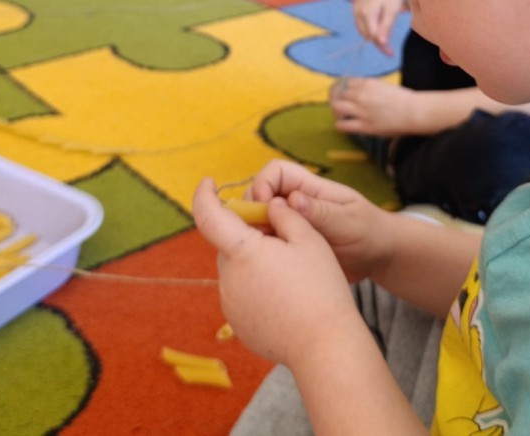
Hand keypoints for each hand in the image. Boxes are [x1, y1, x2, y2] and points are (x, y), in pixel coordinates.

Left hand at [193, 177, 358, 365]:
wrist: (325, 347)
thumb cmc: (321, 288)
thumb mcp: (309, 239)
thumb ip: (284, 215)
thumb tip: (269, 205)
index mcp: (242, 252)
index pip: (208, 215)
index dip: (204, 195)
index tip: (209, 182)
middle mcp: (228, 278)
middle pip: (228, 245)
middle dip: (247, 236)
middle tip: (281, 239)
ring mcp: (230, 305)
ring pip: (236, 270)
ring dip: (253, 264)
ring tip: (290, 275)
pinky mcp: (238, 324)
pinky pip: (242, 295)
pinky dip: (256, 289)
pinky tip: (285, 298)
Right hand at [244, 160, 391, 282]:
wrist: (380, 258)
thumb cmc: (370, 232)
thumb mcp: (350, 222)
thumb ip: (322, 212)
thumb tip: (292, 200)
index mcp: (310, 188)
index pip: (276, 171)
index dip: (263, 184)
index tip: (264, 208)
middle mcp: (295, 202)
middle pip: (260, 194)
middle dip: (252, 210)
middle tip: (258, 235)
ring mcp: (291, 223)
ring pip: (258, 219)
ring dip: (253, 231)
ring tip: (259, 251)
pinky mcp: (289, 244)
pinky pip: (266, 241)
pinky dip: (260, 248)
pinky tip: (264, 263)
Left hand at [330, 77, 417, 136]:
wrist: (413, 111)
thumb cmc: (403, 99)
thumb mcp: (383, 86)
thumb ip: (369, 87)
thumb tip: (358, 90)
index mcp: (366, 83)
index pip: (345, 83)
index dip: (341, 89)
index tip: (343, 94)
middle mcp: (360, 94)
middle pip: (337, 94)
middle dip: (335, 99)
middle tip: (338, 106)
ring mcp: (361, 110)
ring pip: (336, 107)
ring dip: (336, 111)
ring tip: (340, 116)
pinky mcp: (364, 125)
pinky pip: (343, 125)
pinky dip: (340, 125)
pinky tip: (344, 125)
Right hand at [353, 0, 405, 54]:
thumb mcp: (392, 10)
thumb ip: (386, 27)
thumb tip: (380, 43)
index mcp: (366, 13)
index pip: (372, 37)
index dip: (382, 47)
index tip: (391, 54)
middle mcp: (357, 12)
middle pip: (367, 35)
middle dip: (378, 42)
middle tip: (390, 49)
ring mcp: (355, 9)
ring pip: (363, 31)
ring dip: (374, 35)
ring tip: (387, 34)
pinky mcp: (356, 7)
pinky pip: (362, 24)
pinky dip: (370, 28)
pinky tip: (379, 26)